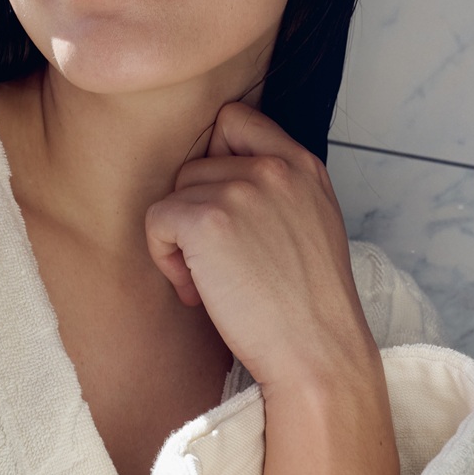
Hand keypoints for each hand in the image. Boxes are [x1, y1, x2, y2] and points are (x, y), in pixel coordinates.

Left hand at [146, 102, 400, 474]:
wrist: (317, 354)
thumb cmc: (308, 305)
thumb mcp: (313, 224)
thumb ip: (277, 189)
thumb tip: (219, 174)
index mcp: (303, 165)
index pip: (235, 119)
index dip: (216, 159)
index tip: (224, 210)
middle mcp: (273, 166)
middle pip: (196, 164)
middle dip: (197, 212)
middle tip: (223, 265)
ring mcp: (240, 188)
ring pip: (174, 194)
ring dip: (181, 240)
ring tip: (214, 282)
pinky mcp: (206, 218)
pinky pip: (156, 220)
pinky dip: (164, 258)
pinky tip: (198, 292)